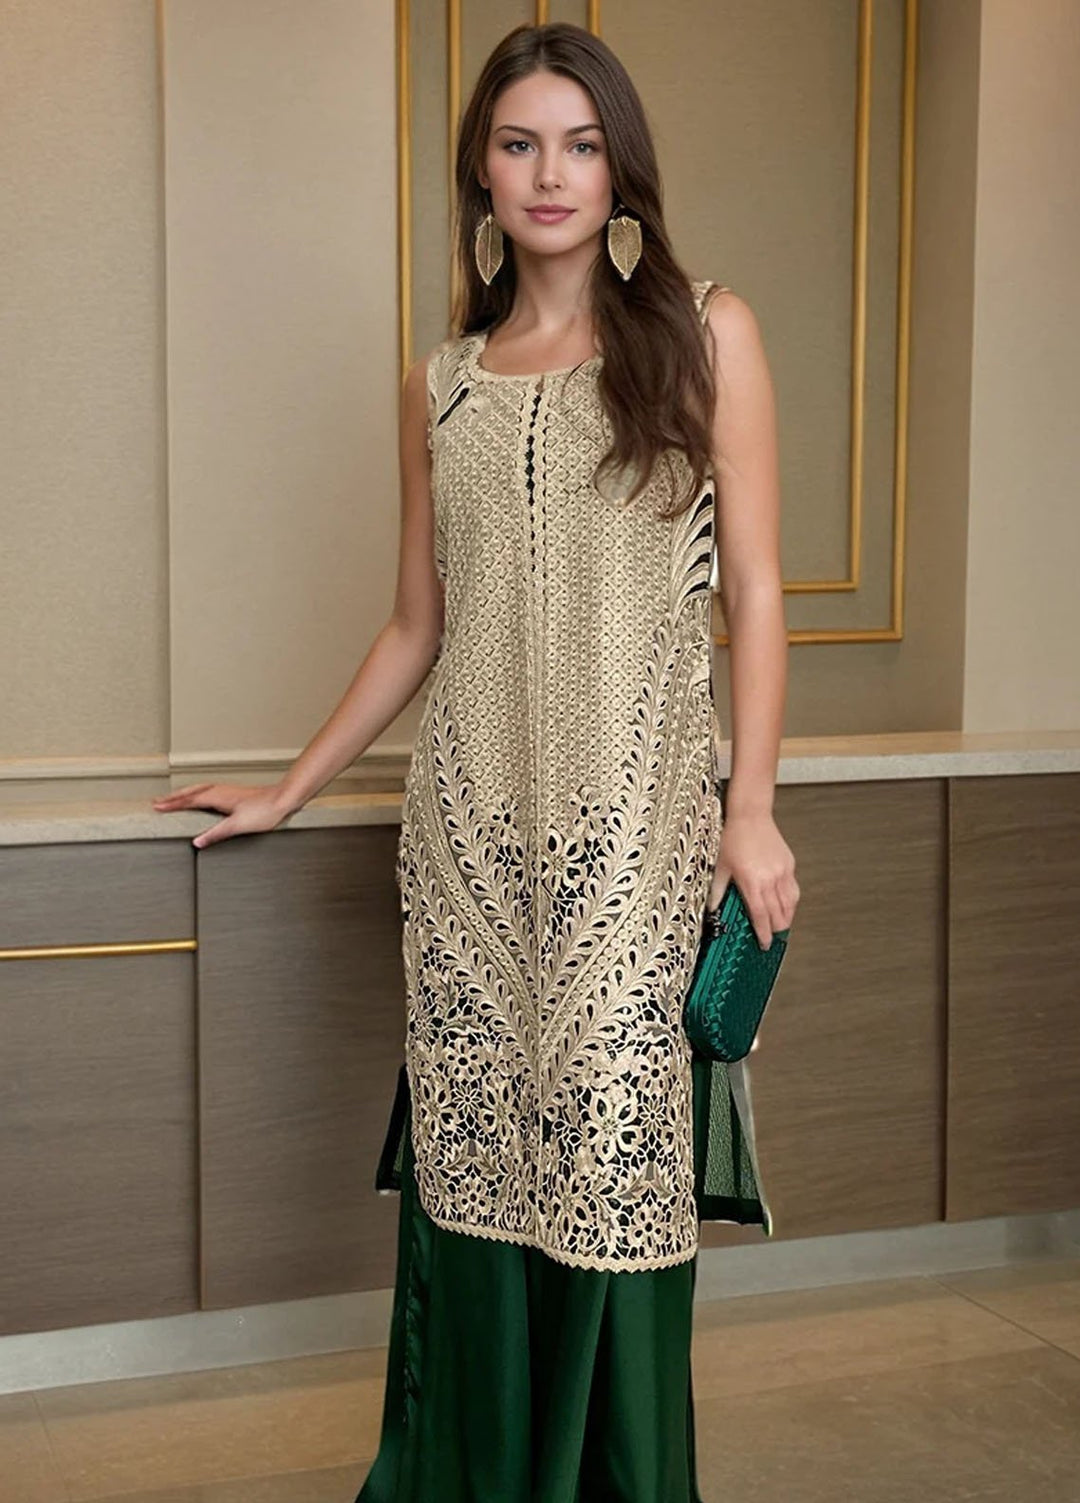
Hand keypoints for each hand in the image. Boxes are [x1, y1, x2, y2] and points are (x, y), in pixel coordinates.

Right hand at [151, 783, 294, 848]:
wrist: (283, 799)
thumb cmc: (264, 811)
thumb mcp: (237, 826)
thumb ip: (216, 834)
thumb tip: (196, 842)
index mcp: (216, 796)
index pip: (188, 800)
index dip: (171, 804)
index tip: (156, 807)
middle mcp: (219, 790)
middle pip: (190, 792)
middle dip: (173, 797)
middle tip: (157, 802)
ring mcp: (226, 791)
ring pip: (198, 790)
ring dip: (184, 794)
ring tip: (173, 799)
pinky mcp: (233, 794)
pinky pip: (207, 792)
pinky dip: (196, 794)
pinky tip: (201, 800)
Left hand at [706, 810, 798, 949]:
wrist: (750, 815)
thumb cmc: (734, 836)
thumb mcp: (720, 865)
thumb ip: (718, 890)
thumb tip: (713, 907)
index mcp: (752, 881)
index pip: (761, 916)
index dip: (764, 933)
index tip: (765, 943)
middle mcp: (770, 878)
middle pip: (778, 913)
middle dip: (776, 929)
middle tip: (772, 937)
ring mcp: (782, 871)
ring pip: (790, 903)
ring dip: (787, 917)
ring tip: (781, 925)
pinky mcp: (788, 864)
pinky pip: (793, 889)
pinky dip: (791, 901)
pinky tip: (786, 905)